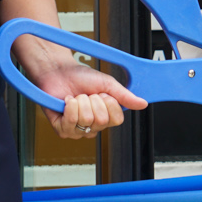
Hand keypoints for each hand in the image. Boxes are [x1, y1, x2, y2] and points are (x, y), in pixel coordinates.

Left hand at [16, 31, 148, 139]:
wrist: (59, 71)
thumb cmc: (80, 77)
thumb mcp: (106, 84)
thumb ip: (124, 96)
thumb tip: (143, 104)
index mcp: (106, 117)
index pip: (117, 120)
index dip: (110, 103)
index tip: (102, 93)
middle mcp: (93, 127)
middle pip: (101, 121)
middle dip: (94, 101)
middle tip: (87, 94)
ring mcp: (77, 130)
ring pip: (86, 121)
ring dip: (80, 102)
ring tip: (76, 97)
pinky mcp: (62, 129)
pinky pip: (70, 123)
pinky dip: (69, 107)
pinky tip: (67, 101)